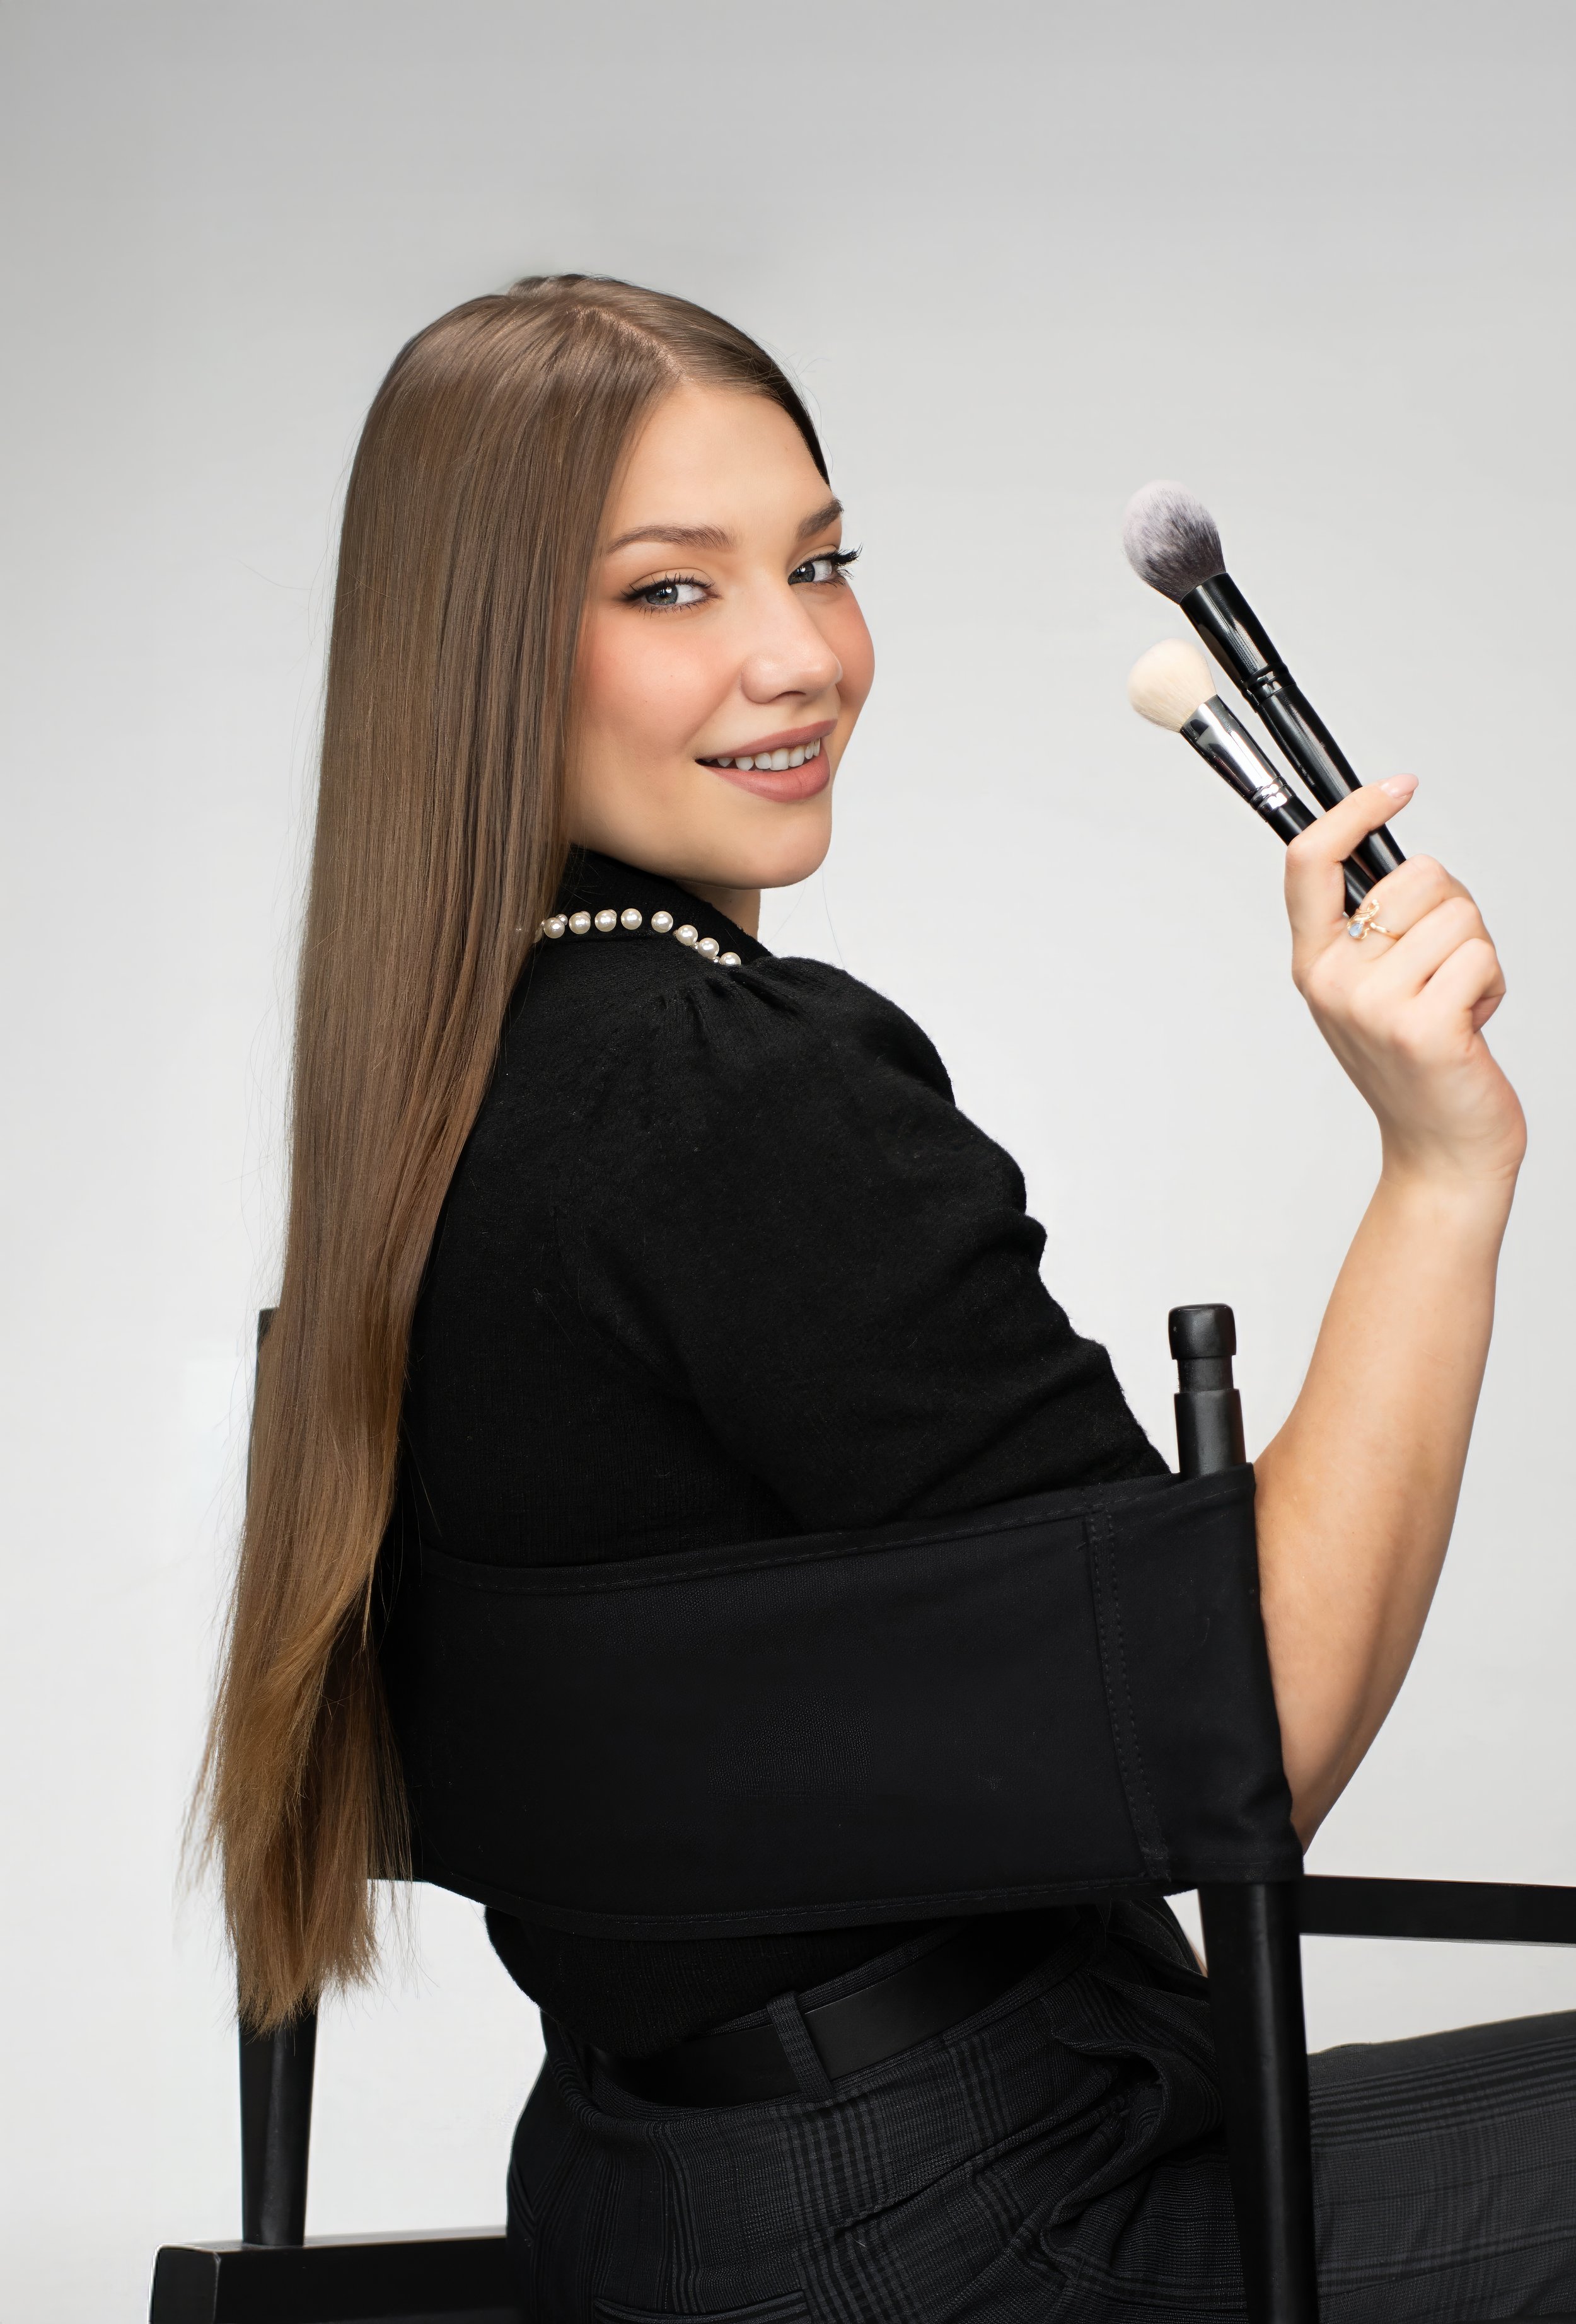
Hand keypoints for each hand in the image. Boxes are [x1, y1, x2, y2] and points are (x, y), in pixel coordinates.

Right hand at [1284, 778, 1525, 1190]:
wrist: (1440, 1149)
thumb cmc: (1417, 1064)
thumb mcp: (1373, 990)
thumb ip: (1372, 930)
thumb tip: (1402, 863)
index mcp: (1313, 963)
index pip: (1310, 862)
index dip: (1353, 811)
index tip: (1397, 788)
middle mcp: (1333, 981)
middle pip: (1414, 877)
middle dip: (1451, 910)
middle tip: (1443, 969)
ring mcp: (1374, 1006)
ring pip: (1458, 915)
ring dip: (1477, 954)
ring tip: (1457, 1002)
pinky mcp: (1422, 1028)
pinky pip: (1481, 956)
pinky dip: (1492, 985)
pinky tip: (1472, 1023)